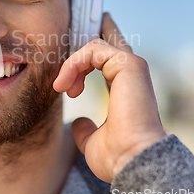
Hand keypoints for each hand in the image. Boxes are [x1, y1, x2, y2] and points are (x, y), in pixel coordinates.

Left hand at [53, 12, 165, 182]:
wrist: (131, 159)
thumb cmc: (117, 154)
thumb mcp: (93, 139)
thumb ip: (85, 128)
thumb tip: (79, 121)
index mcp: (125, 87)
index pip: (108, 58)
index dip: (87, 53)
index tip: (68, 59)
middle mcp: (131, 73)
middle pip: (107, 39)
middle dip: (84, 34)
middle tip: (62, 37)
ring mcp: (132, 66)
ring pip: (93, 46)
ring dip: (71, 64)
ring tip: (61, 87)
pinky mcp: (129, 64)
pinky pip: (92, 49)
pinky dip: (73, 64)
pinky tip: (65, 85)